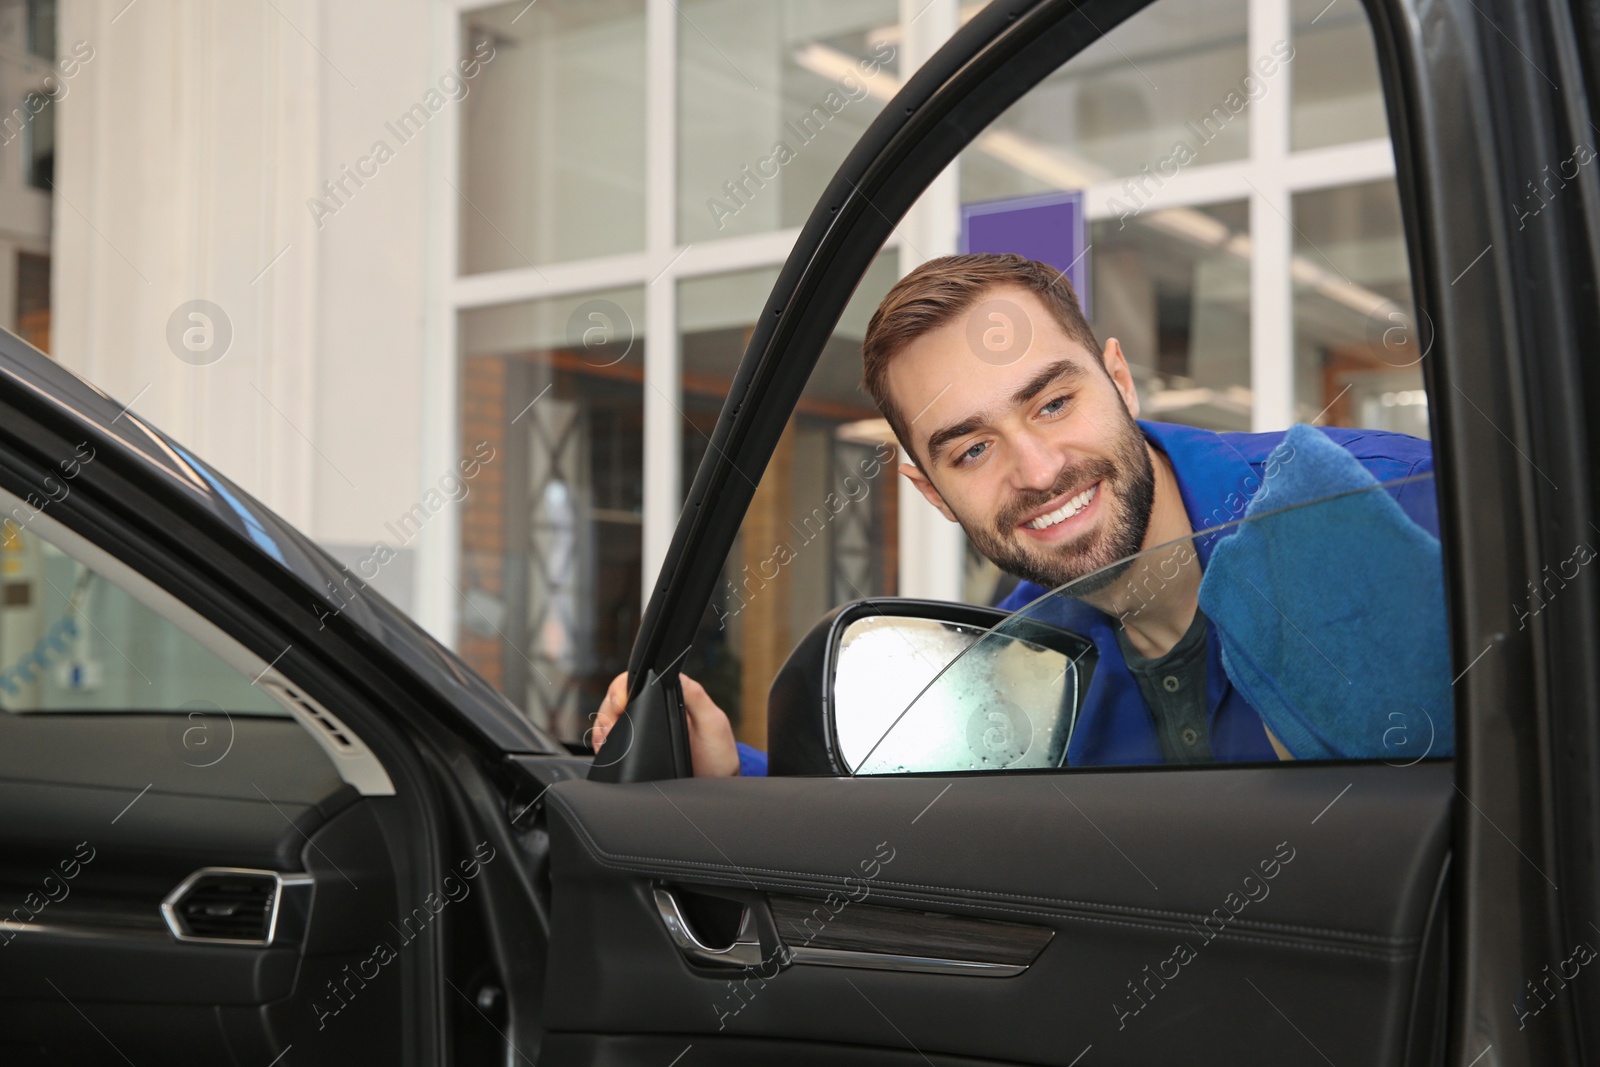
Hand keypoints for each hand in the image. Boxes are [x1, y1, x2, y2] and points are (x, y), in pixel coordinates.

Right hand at [592, 671, 740, 776]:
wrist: (715, 786)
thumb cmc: (718, 756)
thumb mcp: (713, 724)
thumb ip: (696, 697)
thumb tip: (675, 675)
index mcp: (671, 696)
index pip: (638, 680)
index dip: (622, 689)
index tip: (619, 704)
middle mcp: (656, 709)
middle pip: (618, 698)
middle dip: (606, 712)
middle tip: (608, 728)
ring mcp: (645, 729)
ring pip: (611, 718)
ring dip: (602, 727)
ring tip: (603, 740)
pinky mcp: (638, 748)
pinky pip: (613, 740)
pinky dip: (603, 743)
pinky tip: (603, 749)